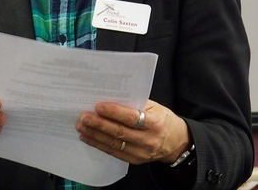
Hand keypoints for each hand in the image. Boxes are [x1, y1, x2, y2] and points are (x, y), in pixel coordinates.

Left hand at [76, 99, 190, 164]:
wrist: (177, 142)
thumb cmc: (163, 119)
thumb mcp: (154, 107)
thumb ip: (135, 103)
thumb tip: (110, 97)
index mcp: (155, 123)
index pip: (132, 118)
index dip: (114, 112)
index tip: (98, 106)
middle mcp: (148, 140)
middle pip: (120, 132)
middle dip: (99, 124)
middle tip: (83, 117)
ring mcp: (141, 153)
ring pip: (114, 144)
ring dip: (95, 135)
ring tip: (81, 126)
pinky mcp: (135, 160)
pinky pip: (114, 153)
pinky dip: (99, 145)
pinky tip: (88, 137)